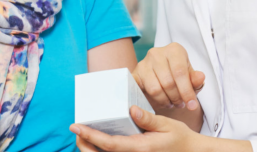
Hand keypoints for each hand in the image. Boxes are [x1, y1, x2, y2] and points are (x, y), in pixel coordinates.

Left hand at [71, 106, 203, 151]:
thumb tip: (132, 109)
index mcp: (140, 148)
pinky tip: (97, 142)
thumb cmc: (180, 138)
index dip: (90, 136)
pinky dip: (101, 151)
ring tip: (83, 135)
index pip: (109, 144)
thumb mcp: (167, 124)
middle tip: (77, 130)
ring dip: (91, 149)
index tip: (76, 127)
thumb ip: (148, 118)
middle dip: (84, 145)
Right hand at [132, 42, 204, 111]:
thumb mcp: (191, 78)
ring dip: (165, 100)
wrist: (161, 75)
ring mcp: (144, 62)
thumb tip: (200, 77)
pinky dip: (152, 99)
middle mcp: (157, 52)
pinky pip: (143, 91)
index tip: (192, 106)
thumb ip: (196, 80)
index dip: (187, 91)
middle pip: (168, 82)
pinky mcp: (135, 73)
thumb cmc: (178, 76)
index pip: (180, 72)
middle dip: (176, 98)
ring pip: (155, 89)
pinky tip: (160, 101)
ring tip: (171, 102)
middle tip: (180, 104)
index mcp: (174, 50)